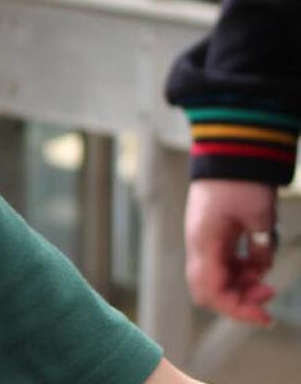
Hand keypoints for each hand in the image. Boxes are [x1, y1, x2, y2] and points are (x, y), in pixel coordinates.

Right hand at [185, 179, 278, 325]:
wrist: (228, 153)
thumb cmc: (240, 181)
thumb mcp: (260, 217)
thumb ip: (260, 248)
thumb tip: (260, 267)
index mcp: (204, 244)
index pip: (212, 292)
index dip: (237, 310)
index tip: (265, 316)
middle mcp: (199, 247)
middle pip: (211, 290)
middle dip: (240, 299)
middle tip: (270, 292)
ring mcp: (204, 242)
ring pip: (217, 278)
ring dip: (242, 284)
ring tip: (266, 274)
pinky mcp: (212, 236)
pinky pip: (223, 264)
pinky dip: (240, 270)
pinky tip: (257, 260)